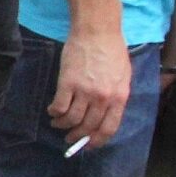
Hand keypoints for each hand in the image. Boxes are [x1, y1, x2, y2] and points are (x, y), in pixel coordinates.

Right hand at [49, 26, 131, 145]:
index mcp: (119, 97)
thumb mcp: (123, 76)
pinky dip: (54, 113)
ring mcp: (84, 91)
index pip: (108, 128)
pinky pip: (58, 107)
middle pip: (88, 127)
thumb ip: (116, 96)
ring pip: (71, 119)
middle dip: (77, 136)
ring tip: (57, 124)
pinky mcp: (67, 83)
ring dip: (62, 125)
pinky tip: (52, 111)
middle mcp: (102, 98)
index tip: (88, 145)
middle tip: (69, 138)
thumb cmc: (112, 50)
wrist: (97, 31)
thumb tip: (105, 115)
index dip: (97, 141)